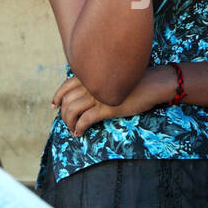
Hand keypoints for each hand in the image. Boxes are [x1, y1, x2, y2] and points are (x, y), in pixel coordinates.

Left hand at [52, 70, 166, 136]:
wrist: (152, 84)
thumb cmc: (134, 81)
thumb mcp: (112, 76)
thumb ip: (98, 81)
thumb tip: (86, 92)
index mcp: (91, 75)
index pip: (66, 85)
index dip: (57, 96)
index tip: (55, 105)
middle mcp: (91, 84)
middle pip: (66, 101)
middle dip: (63, 114)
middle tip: (66, 123)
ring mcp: (98, 96)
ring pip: (72, 111)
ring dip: (69, 123)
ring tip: (73, 130)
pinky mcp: (107, 108)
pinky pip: (85, 120)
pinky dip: (79, 128)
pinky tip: (80, 133)